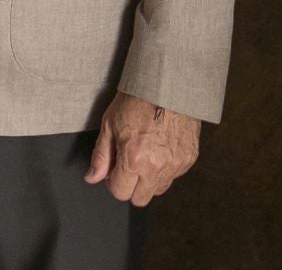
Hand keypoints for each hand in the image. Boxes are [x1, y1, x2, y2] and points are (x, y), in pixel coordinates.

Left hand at [84, 92, 199, 205]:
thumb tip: (92, 177)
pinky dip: (165, 168)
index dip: (113, 182)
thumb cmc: (137, 99)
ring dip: (149, 179)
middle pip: (140, 199)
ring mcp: (175, 164)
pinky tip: (159, 148)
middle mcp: (156, 166)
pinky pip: (174, 176)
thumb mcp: (110, 124)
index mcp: (133, 158)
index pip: (120, 193)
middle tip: (128, 165)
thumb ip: (101, 156)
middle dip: (131, 186)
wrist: (168, 83)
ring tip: (145, 154)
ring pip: (158, 190)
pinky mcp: (189, 158)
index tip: (114, 170)